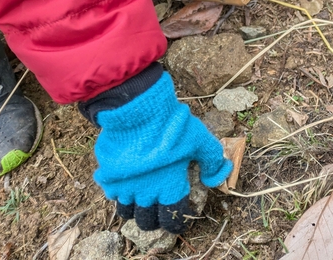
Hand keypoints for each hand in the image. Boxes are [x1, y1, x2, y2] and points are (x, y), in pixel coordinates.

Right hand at [93, 73, 231, 233]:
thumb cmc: (172, 126)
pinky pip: (111, 195)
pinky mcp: (108, 177)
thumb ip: (213, 160)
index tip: (178, 214)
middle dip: (153, 219)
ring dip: (134, 207)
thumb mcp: (201, 140)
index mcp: (170, 190)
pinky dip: (117, 193)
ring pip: (126, 212)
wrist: (138, 110)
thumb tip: (224, 173)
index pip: (173, 222)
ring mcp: (125, 187)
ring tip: (139, 196)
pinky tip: (124, 182)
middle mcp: (146, 195)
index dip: (176, 222)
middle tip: (157, 207)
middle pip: (146, 222)